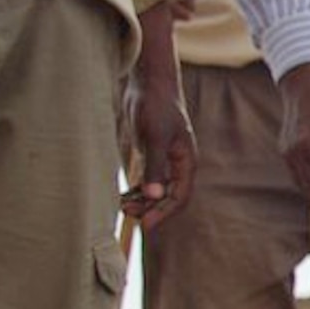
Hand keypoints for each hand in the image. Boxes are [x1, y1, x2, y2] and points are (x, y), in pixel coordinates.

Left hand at [120, 0, 196, 228]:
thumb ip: (154, 166)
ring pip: (157, 190)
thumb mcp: (154, 137)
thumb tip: (153, 194)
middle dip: (151, 209)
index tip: (146, 225)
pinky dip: (137, 190)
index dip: (164, 213)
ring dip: (142, 201)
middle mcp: (178, 164)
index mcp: (186, 162)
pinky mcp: (152, 153)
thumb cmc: (156, 106)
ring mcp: (165, 160)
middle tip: (127, 215)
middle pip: (169, 197)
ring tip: (123, 207)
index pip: (180, 197)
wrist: (149, 83)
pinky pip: (148, 179)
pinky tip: (123, 196)